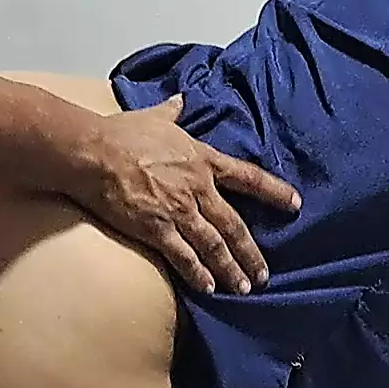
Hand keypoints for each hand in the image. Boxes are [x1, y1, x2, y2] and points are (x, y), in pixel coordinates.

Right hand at [68, 95, 301, 294]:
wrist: (92, 152)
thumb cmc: (122, 133)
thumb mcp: (155, 117)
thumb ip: (172, 111)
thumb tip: (180, 99)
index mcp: (203, 160)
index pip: (249, 177)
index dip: (275, 192)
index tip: (295, 204)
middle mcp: (198, 188)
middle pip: (234, 224)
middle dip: (250, 252)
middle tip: (263, 274)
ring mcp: (178, 210)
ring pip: (213, 245)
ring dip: (230, 268)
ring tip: (243, 287)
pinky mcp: (155, 228)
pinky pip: (182, 256)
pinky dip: (198, 273)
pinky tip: (209, 288)